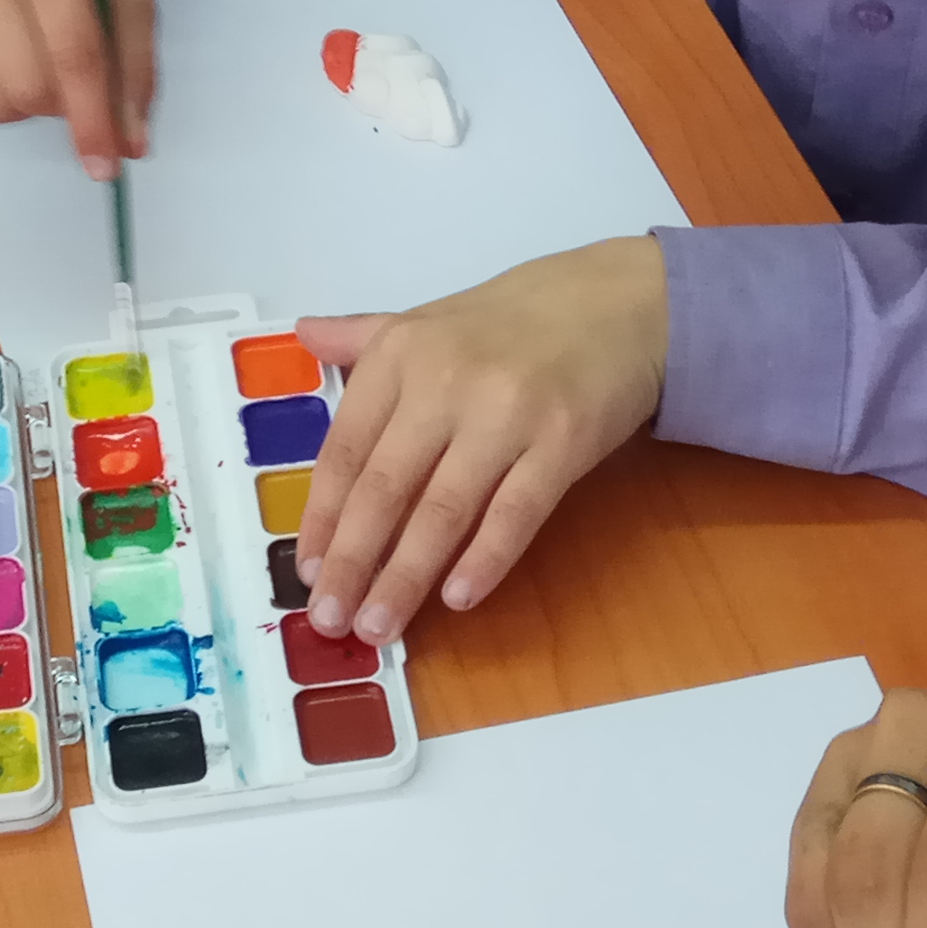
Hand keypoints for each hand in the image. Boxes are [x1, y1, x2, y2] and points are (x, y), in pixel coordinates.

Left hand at [292, 235, 666, 640]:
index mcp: (401, 354)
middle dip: (352, 562)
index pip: (346, 449)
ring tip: (379, 626)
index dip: (322, 517)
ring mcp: (506, 413)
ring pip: (443, 510)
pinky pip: (516, 512)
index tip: (307, 569)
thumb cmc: (517, 320)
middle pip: (386, 488)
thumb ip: (364, 338)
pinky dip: (485, 559)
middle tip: (330, 618)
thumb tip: (303, 336)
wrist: (623, 302)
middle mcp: (445, 381)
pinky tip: (458, 599)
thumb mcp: (430, 319)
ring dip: (405, 577)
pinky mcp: (563, 441)